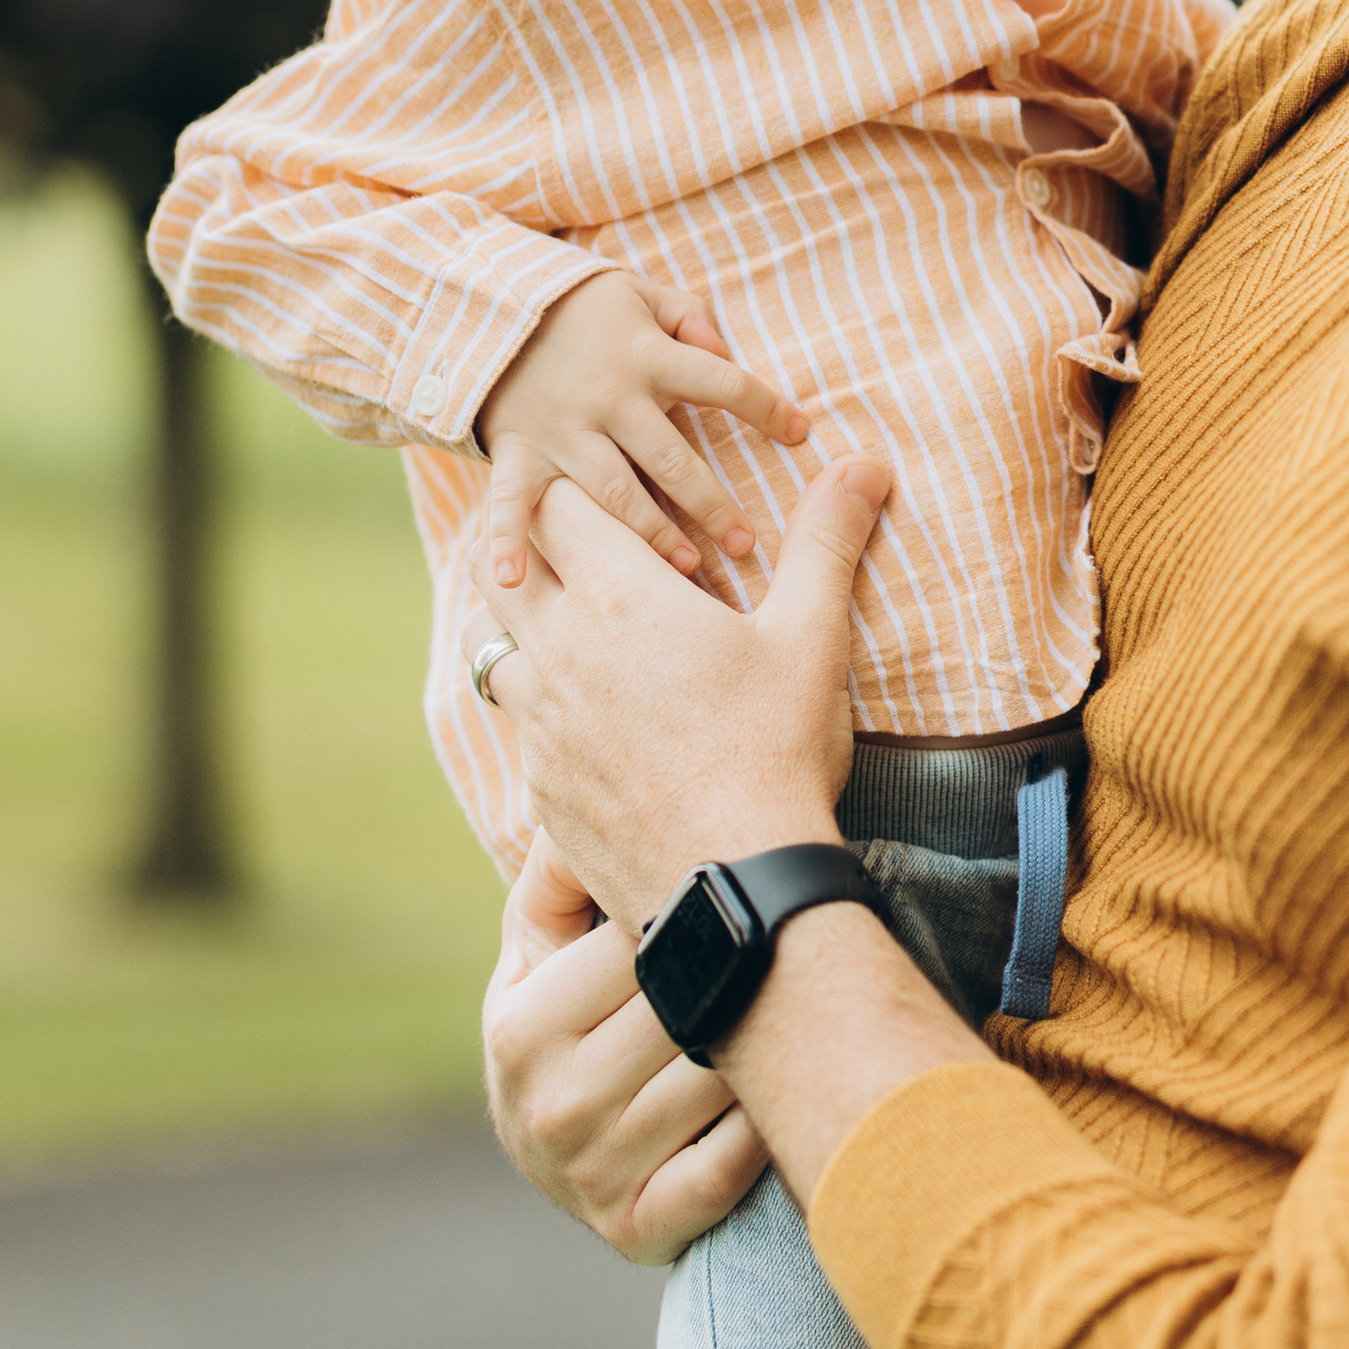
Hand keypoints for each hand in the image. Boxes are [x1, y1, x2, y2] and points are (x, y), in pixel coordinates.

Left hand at [463, 458, 883, 937]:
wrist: (733, 884)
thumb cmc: (775, 751)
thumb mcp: (812, 637)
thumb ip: (826, 541)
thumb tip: (864, 464)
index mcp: (617, 596)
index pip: (552, 505)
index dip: (575, 491)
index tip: (608, 498)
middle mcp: (557, 650)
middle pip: (495, 566)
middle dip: (526, 546)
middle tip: (572, 547)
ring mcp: (537, 721)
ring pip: (484, 644)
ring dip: (512, 622)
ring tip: (561, 624)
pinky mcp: (538, 784)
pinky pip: (513, 722)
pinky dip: (533, 702)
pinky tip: (581, 717)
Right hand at [474, 266, 809, 591]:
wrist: (487, 302)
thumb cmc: (580, 305)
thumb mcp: (640, 293)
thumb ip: (690, 317)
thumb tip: (724, 350)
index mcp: (647, 355)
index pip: (721, 382)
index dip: (766, 407)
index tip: (802, 434)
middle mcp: (609, 397)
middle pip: (671, 458)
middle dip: (712, 503)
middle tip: (747, 544)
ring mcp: (562, 430)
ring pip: (612, 491)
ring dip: (649, 534)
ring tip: (688, 569)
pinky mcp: (520, 451)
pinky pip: (511, 500)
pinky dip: (507, 540)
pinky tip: (513, 581)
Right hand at [483, 830, 770, 1258]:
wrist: (556, 1145)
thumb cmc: (570, 1014)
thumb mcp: (544, 941)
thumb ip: (566, 868)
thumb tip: (598, 803)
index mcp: (519, 1025)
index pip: (637, 947)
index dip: (696, 915)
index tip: (740, 899)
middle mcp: (545, 1108)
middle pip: (687, 1011)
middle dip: (741, 974)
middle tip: (790, 946)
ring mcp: (589, 1177)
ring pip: (720, 1080)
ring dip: (765, 1045)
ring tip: (782, 1014)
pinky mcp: (638, 1232)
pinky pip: (735, 1164)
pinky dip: (765, 1124)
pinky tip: (771, 1093)